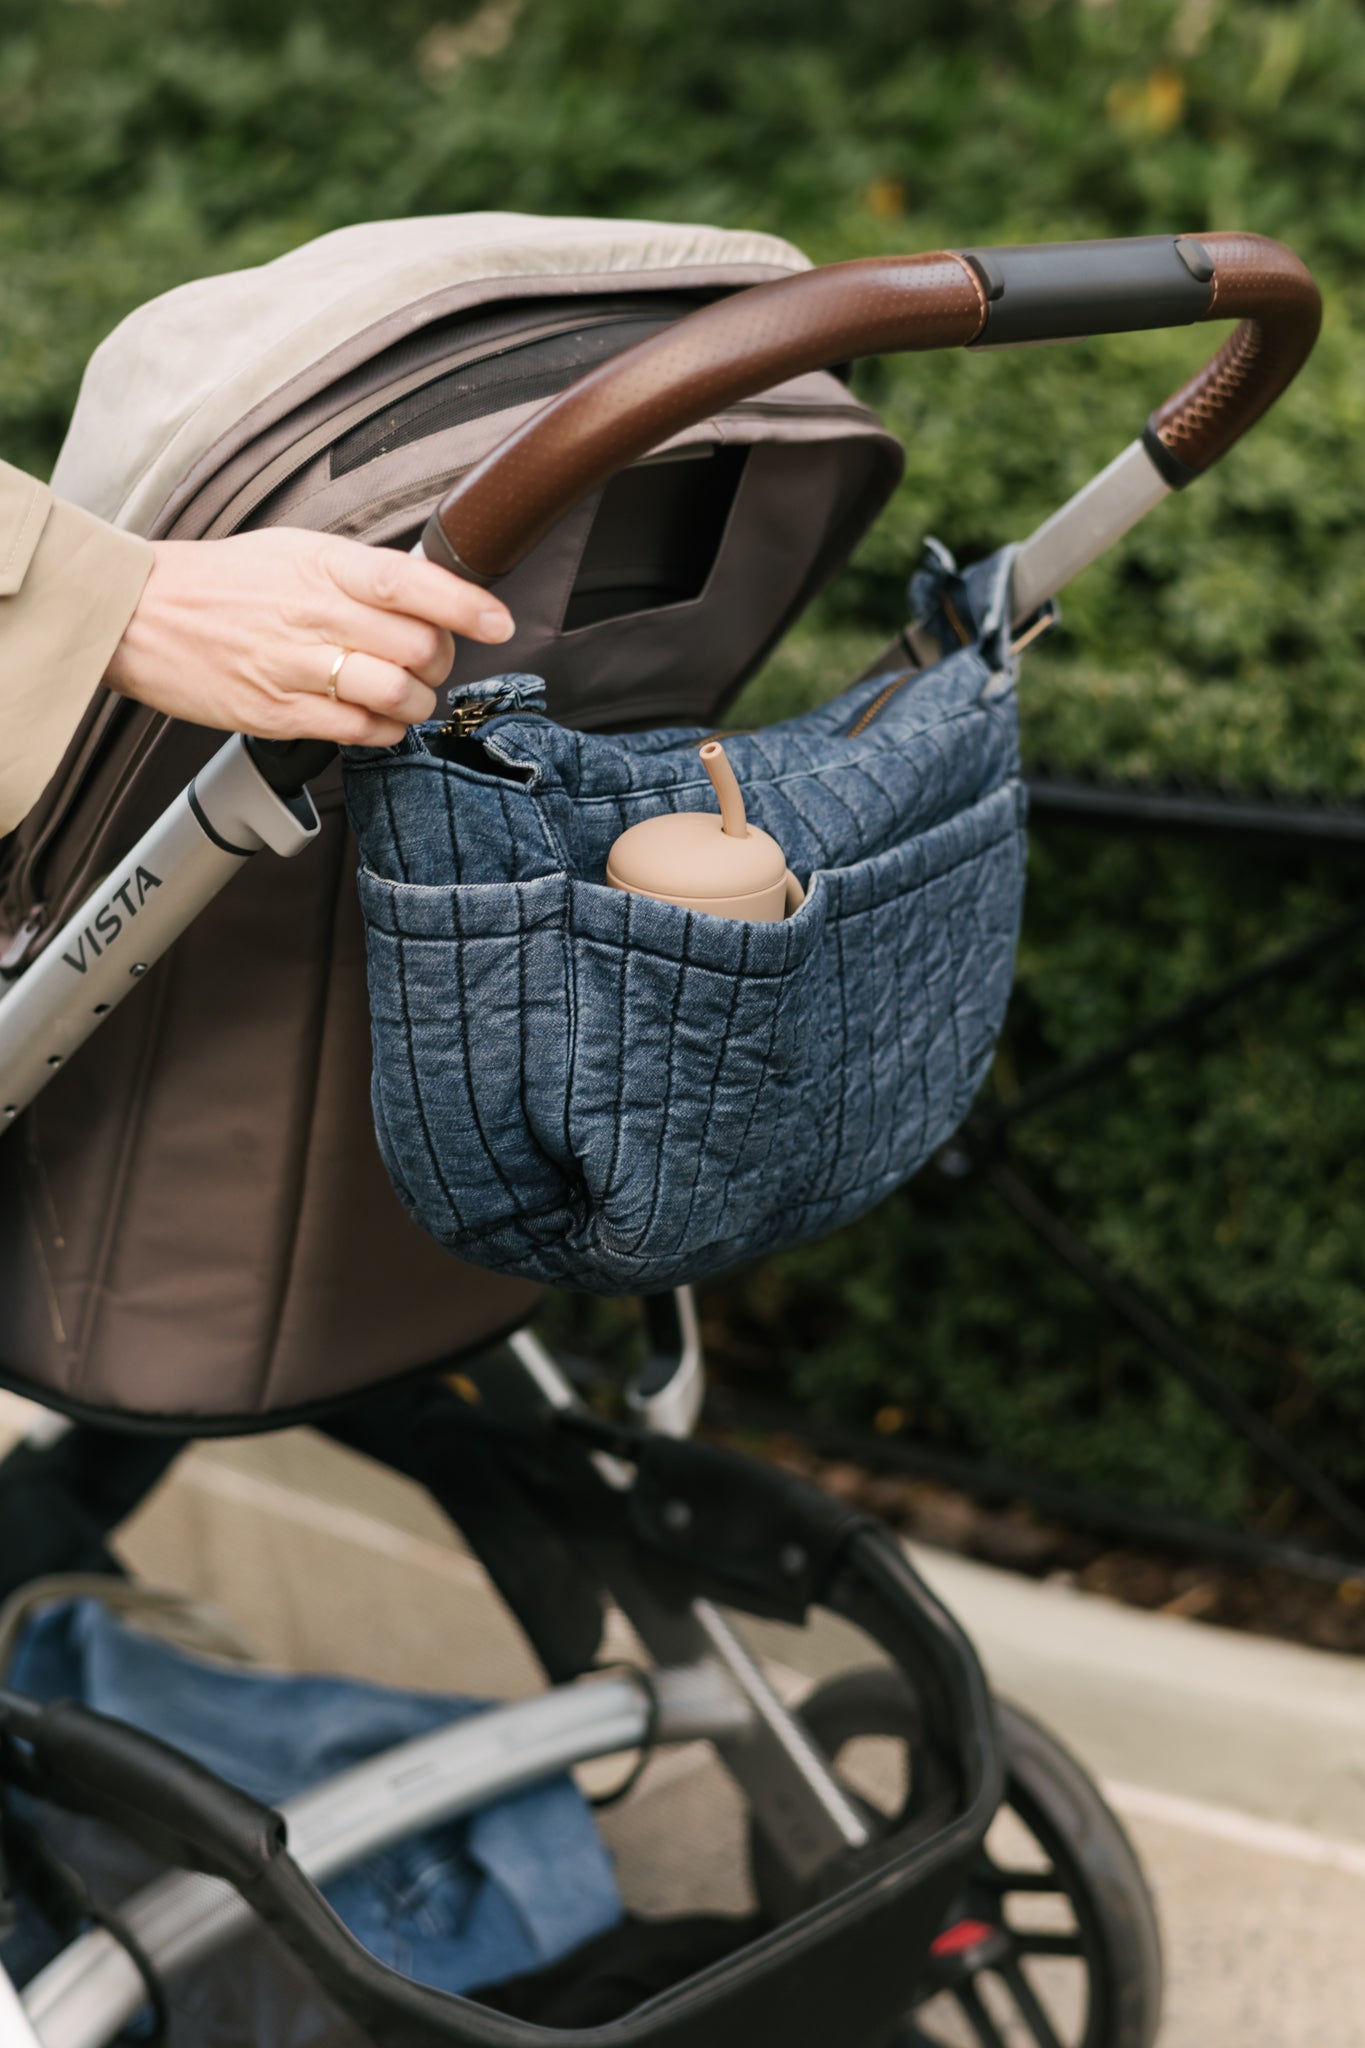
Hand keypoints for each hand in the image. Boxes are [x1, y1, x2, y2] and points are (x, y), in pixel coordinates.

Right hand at [104, 528, 514, 745]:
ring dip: (415, 702)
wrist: (142, 613)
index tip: (499, 622)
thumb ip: (361, 573)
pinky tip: (374, 720)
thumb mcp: (295, 551)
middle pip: (417, 648)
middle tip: (427, 662)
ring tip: (402, 694)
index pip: (411, 582)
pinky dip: (383, 732)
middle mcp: (313, 613)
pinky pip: (358, 732)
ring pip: (395, 695)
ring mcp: (294, 666)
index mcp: (323, 565)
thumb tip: (430, 593)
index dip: (465, 605)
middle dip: (439, 662)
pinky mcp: (277, 713)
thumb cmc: (225, 581)